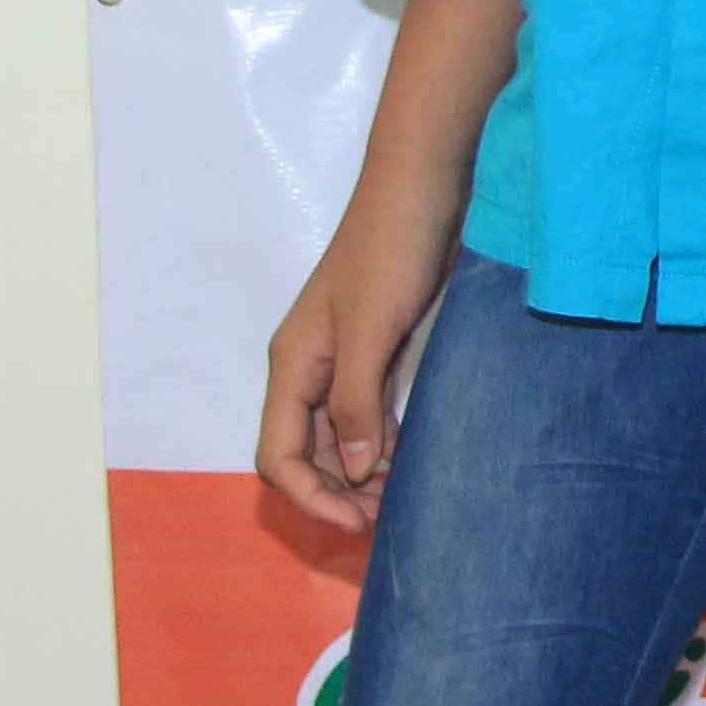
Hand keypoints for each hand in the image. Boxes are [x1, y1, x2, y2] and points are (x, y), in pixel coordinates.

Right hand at [252, 190, 460, 533]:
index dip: (311, 495)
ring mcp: (346, 358)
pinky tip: (415, 455)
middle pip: (307, 453)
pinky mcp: (382, 347)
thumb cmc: (393, 247)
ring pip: (341, 437)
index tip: (359, 521)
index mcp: (292, 365)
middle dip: (338, 491)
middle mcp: (311, 368)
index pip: (278, 455)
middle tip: (387, 519)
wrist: (426, 184)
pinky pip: (372, 411)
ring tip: (404, 496)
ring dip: (363, 472)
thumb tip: (356, 468)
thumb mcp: (372, 327)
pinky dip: (387, 441)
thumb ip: (358, 398)